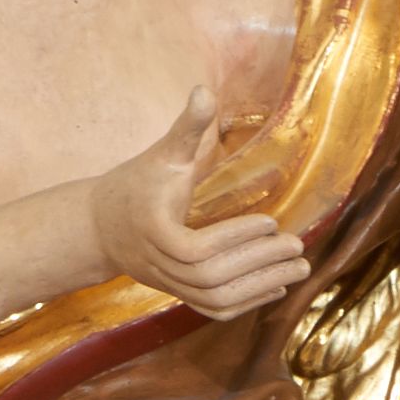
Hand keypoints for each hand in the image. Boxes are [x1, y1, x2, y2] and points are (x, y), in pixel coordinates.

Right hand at [92, 88, 307, 317]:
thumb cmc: (135, 184)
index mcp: (154, 231)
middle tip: (297, 247)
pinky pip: (213, 309)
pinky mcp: (179, 294)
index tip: (271, 221)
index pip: (196, 248)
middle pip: (211, 278)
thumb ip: (186, 127)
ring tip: (298, 268)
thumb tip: (204, 90)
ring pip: (215, 299)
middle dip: (257, 264)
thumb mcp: (161, 153)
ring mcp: (169, 285)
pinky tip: (277, 287)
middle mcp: (159, 265)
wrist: (100, 226)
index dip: (235, 238)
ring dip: (260, 287)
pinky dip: (247, 303)